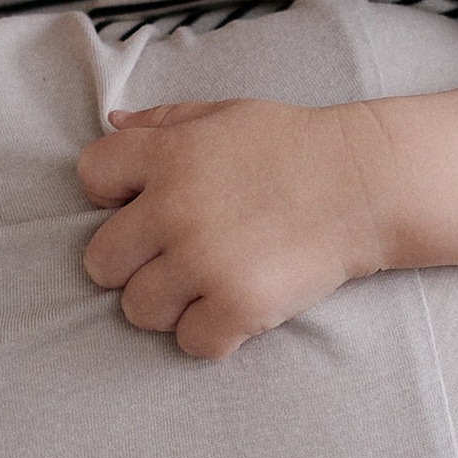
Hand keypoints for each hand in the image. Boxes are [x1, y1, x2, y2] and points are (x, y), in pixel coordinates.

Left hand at [76, 98, 391, 360]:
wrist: (366, 183)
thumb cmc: (293, 146)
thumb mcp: (225, 114)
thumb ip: (163, 120)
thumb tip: (110, 119)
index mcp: (168, 154)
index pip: (91, 177)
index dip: (110, 195)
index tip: (142, 204)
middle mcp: (175, 207)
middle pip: (100, 262)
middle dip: (131, 264)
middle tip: (172, 258)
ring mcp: (204, 260)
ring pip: (138, 310)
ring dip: (168, 305)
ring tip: (207, 284)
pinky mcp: (238, 305)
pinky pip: (190, 343)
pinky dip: (211, 334)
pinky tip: (234, 308)